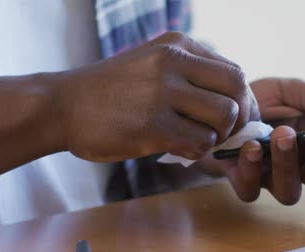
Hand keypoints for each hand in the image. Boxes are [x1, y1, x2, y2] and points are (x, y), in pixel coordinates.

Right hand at [52, 32, 257, 161]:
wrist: (61, 106)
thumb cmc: (108, 91)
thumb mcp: (150, 64)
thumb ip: (188, 74)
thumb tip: (231, 103)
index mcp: (176, 46)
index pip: (234, 72)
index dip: (243, 101)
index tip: (236, 120)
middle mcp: (173, 62)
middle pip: (237, 91)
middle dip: (238, 119)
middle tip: (222, 135)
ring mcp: (162, 93)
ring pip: (223, 119)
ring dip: (214, 138)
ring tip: (193, 140)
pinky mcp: (151, 125)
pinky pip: (198, 143)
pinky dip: (196, 152)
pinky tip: (178, 149)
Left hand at [199, 78, 304, 204]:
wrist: (215, 108)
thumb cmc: (259, 104)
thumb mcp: (289, 92)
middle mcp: (299, 169)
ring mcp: (271, 180)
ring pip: (289, 190)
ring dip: (288, 163)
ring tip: (282, 134)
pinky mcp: (243, 183)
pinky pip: (251, 188)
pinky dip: (252, 169)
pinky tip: (252, 146)